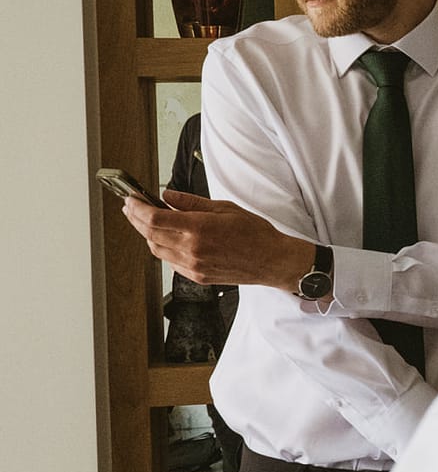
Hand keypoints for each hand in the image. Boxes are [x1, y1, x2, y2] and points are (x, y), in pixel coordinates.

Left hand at [122, 190, 312, 290]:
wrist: (272, 261)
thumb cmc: (255, 234)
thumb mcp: (225, 208)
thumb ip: (191, 202)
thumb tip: (167, 196)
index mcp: (199, 228)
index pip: (154, 218)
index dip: (137, 208)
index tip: (131, 200)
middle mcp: (192, 249)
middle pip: (149, 234)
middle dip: (136, 219)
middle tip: (132, 208)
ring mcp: (193, 265)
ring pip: (156, 249)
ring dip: (148, 235)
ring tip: (149, 223)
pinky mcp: (196, 276)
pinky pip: (170, 262)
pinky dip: (163, 248)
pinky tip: (169, 239)